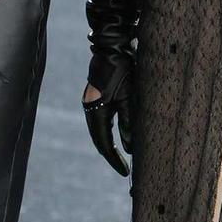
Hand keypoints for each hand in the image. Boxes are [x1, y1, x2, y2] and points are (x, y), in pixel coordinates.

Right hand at [82, 62, 132, 176]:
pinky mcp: (95, 98)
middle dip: (111, 155)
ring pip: (99, 132)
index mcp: (97, 112)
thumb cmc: (123, 71)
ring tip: (121, 158)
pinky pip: (100, 122)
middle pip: (99, 140)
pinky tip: (117, 136)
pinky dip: (108, 133)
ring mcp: (91, 104)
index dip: (114, 160)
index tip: (125, 173)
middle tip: (124, 169)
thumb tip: (130, 148)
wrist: (112, 49)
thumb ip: (128, 124)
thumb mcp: (129, 98)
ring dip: (109, 144)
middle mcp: (90, 110)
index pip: (104, 144)